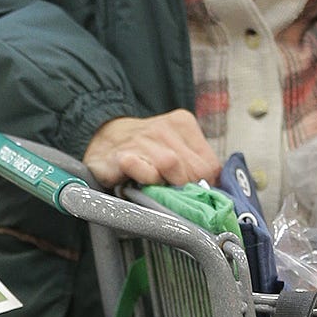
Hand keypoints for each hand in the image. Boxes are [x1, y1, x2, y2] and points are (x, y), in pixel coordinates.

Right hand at [82, 108, 218, 190]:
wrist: (103, 138)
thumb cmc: (144, 149)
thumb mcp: (175, 147)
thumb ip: (196, 165)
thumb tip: (214, 191)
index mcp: (183, 124)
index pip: (210, 165)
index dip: (203, 185)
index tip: (191, 191)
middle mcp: (163, 128)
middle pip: (194, 170)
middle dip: (185, 188)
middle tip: (171, 192)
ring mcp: (141, 140)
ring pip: (170, 166)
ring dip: (165, 185)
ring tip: (155, 186)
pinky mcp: (122, 155)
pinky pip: (143, 170)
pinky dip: (145, 180)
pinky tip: (139, 181)